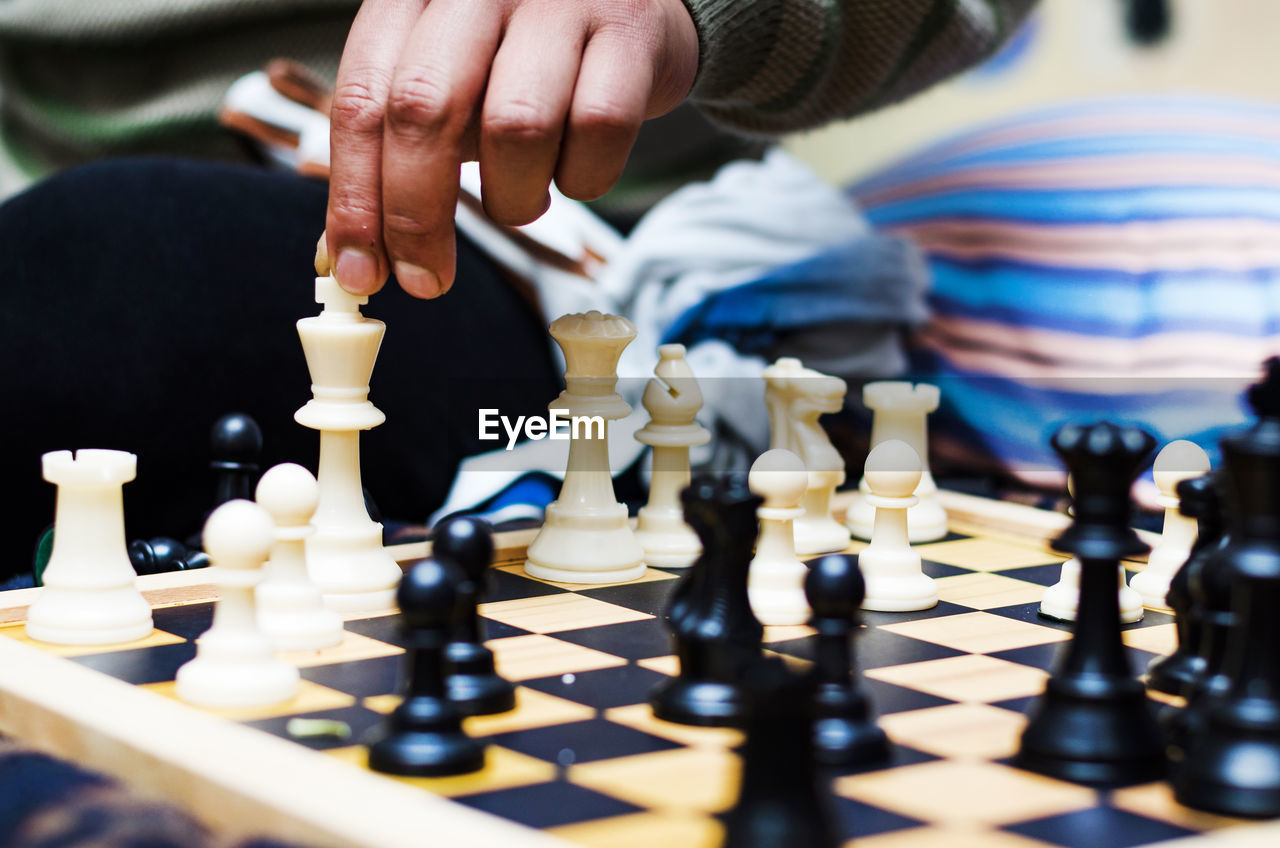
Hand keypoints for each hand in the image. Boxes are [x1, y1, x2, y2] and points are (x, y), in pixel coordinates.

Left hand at [324, 0, 698, 297]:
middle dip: (417, 215)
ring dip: (514, 197)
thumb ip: (397, 156)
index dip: (355, 195)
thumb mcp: (451, 86)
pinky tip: (577, 168)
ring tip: (522, 199)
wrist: (637, 5)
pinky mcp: (629, 30)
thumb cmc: (526, 58)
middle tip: (426, 279)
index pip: (362, 97)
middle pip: (423, 108)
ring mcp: (558, 0)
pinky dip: (583, 177)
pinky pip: (598, 128)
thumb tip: (347, 258)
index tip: (358, 270)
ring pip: (514, 125)